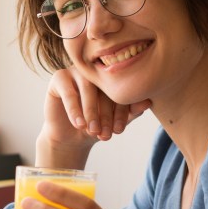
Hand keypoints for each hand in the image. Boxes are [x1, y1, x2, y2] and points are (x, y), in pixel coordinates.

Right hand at [36, 68, 150, 168]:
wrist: (69, 137)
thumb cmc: (94, 127)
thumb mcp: (114, 122)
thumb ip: (131, 112)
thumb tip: (148, 102)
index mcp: (112, 77)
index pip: (120, 91)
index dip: (122, 111)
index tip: (119, 131)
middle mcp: (96, 71)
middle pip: (104, 89)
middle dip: (106, 114)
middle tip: (106, 134)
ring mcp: (77, 71)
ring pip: (87, 88)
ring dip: (91, 111)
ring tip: (92, 130)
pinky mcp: (59, 77)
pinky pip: (68, 91)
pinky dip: (74, 109)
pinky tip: (79, 124)